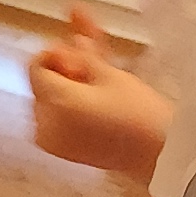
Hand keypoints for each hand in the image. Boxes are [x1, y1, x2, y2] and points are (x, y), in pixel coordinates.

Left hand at [29, 7, 172, 174]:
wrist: (160, 154)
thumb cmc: (141, 114)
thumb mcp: (111, 75)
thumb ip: (84, 56)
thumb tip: (72, 42)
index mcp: (54, 103)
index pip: (36, 67)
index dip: (56, 53)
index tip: (80, 49)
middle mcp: (45, 124)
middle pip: (43, 83)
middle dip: (65, 67)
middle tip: (92, 56)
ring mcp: (53, 140)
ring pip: (51, 99)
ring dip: (70, 82)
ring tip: (98, 71)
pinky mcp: (64, 150)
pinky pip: (58, 118)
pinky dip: (72, 102)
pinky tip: (93, 88)